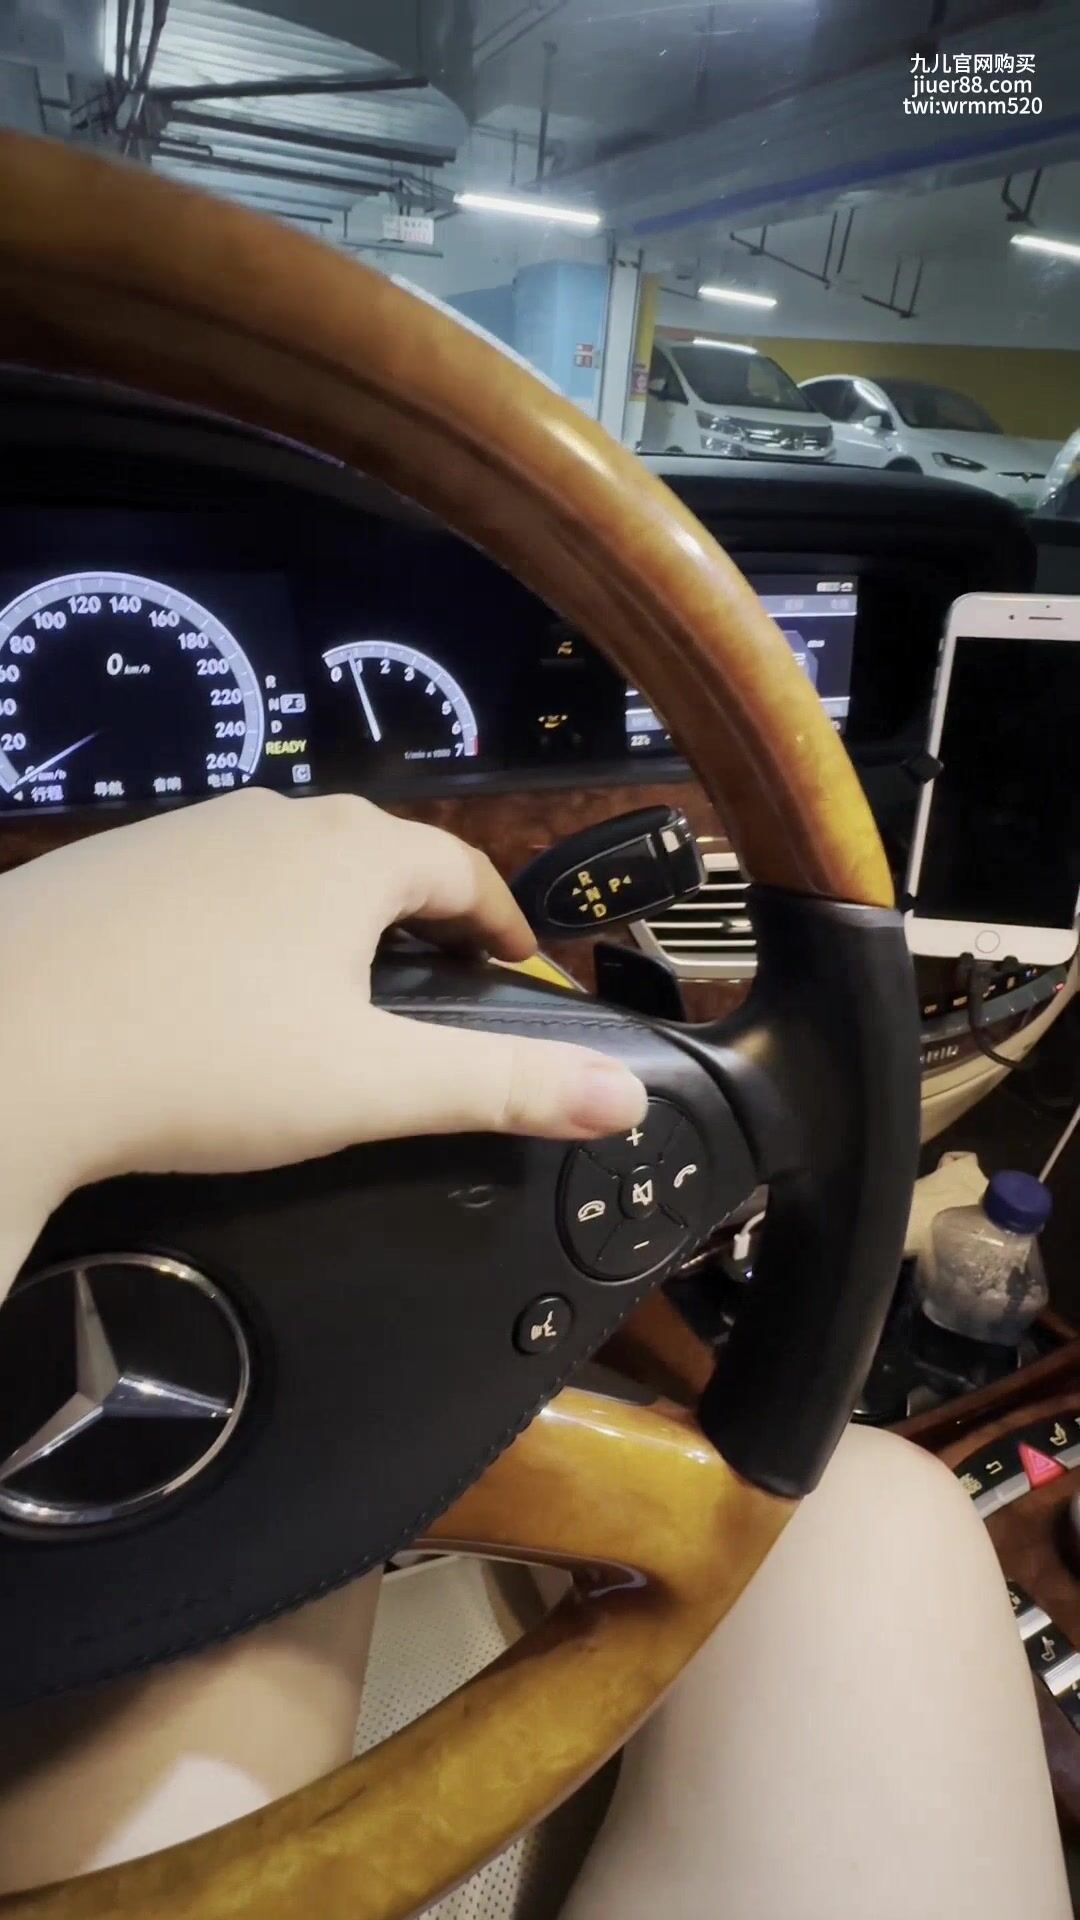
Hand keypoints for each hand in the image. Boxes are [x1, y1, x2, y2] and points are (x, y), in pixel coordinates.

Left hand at [0, 790, 645, 1265]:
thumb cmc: (205, 1064)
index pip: (463, 873)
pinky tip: (209, 989)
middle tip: (433, 990)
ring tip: (327, 994)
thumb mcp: (371, 1087)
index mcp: (351, 854)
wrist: (1, 1049)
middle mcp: (271, 817)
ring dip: (327, 915)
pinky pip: (206, 882)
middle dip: (420, 916)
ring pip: (286, 863)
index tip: (518, 976)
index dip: (504, 926)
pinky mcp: (103, 862)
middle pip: (377, 855)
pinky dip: (240, 923)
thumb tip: (626, 1100)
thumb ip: (503, 1086)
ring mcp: (178, 830)